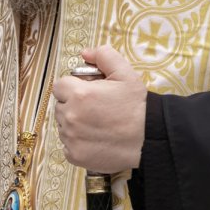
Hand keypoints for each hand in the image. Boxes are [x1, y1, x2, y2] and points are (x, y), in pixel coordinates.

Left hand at [52, 45, 146, 173]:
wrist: (149, 139)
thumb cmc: (137, 106)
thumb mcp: (126, 73)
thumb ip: (104, 56)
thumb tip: (84, 53)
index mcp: (79, 94)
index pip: (60, 86)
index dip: (73, 88)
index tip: (87, 93)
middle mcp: (70, 117)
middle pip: (60, 106)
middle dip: (73, 105)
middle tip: (94, 109)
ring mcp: (70, 138)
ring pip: (62, 126)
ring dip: (74, 124)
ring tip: (97, 125)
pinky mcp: (74, 155)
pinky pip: (67, 145)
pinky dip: (77, 142)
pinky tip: (95, 139)